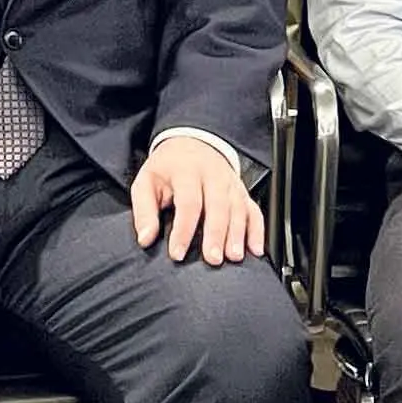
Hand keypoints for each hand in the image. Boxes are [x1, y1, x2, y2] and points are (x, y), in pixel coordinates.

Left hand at [132, 137, 264, 265]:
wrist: (191, 143)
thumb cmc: (167, 168)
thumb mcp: (146, 182)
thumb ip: (144, 211)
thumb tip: (146, 238)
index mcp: (187, 171)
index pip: (188, 202)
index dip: (183, 230)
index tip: (177, 253)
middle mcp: (213, 175)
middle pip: (218, 206)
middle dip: (216, 234)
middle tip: (213, 259)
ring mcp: (231, 183)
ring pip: (238, 208)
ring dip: (238, 234)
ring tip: (234, 257)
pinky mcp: (242, 191)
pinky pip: (254, 210)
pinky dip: (257, 230)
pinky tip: (255, 249)